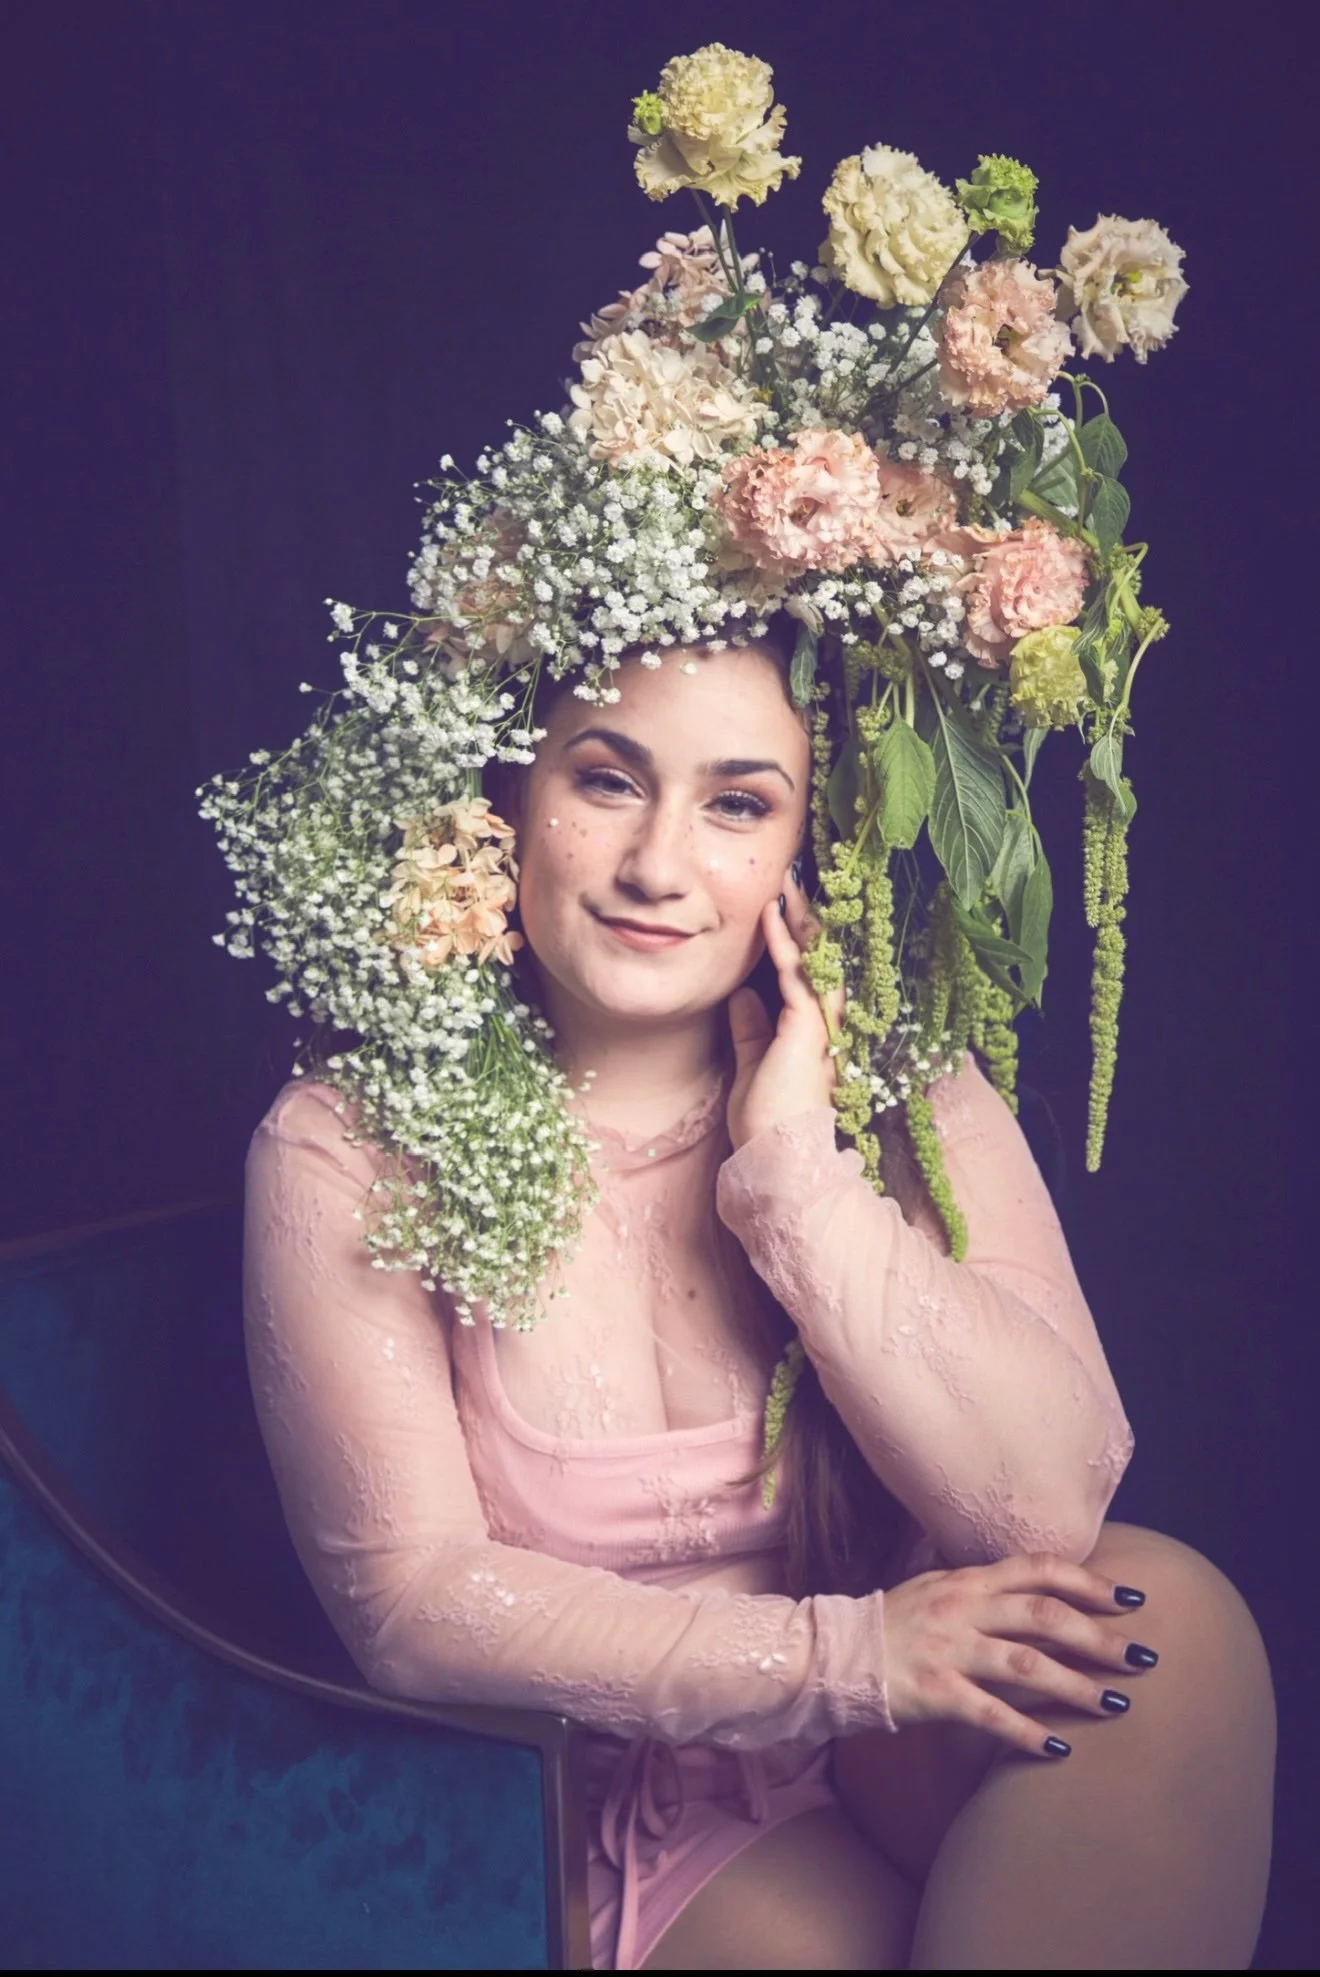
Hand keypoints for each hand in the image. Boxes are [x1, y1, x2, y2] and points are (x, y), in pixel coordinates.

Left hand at [725, 863, 846, 1151]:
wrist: (777, 1162)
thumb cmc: (766, 1125)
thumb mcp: (751, 1068)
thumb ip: (752, 1032)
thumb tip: (743, 997)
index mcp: (815, 1035)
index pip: (811, 977)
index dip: (800, 942)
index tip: (784, 908)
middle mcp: (827, 1026)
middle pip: (823, 961)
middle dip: (809, 921)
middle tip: (794, 882)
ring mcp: (822, 1027)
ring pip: (817, 961)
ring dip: (800, 920)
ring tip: (787, 883)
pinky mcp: (809, 1030)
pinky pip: (798, 975)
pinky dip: (783, 942)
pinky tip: (771, 914)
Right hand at [881, 1551, 1156, 1756]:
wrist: (833, 1654)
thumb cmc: (892, 1623)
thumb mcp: (937, 1590)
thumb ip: (984, 1589)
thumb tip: (1039, 1590)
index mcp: (967, 1580)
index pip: (1038, 1569)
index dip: (1089, 1582)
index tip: (1133, 1599)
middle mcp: (963, 1608)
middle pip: (1044, 1615)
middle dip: (1100, 1637)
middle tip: (1143, 1658)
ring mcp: (948, 1649)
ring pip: (1026, 1664)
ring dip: (1077, 1685)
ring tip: (1117, 1705)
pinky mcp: (934, 1692)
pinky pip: (990, 1714)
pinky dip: (1028, 1732)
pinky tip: (1059, 1747)